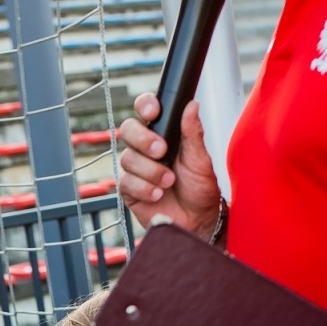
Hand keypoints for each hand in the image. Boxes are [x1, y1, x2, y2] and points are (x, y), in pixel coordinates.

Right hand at [117, 95, 222, 236]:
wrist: (197, 220)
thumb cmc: (200, 189)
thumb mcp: (200, 159)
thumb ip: (193, 133)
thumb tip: (192, 105)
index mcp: (163, 133)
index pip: (145, 110)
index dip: (145, 106)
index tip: (153, 112)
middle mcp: (145, 148)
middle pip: (128, 130)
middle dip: (143, 140)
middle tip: (162, 152)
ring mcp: (135, 168)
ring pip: (128, 158)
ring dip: (150, 171)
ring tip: (169, 181)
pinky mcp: (129, 189)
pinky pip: (126, 182)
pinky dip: (144, 188)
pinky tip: (158, 194)